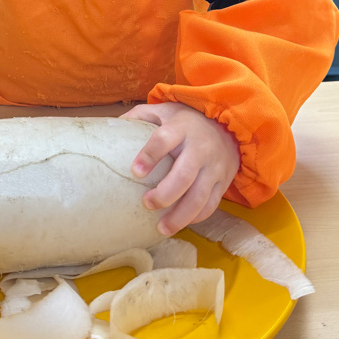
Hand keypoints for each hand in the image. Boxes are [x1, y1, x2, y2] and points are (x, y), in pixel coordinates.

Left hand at [122, 102, 239, 235]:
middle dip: (164, 194)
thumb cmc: (187, 121)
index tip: (135, 172)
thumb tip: (111, 126)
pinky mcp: (222, 182)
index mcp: (182, 128)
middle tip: (146, 204)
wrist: (228, 127)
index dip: (150, 155)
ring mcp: (214, 167)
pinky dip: (196, 217)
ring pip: (199, 196)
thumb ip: (140, 116)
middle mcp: (200, 147)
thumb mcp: (164, 111)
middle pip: (184, 174)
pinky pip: (211, 204)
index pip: (164, 140)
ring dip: (180, 215)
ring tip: (161, 227)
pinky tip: (180, 223)